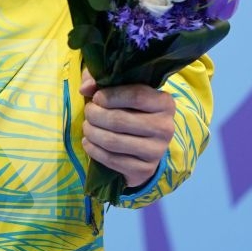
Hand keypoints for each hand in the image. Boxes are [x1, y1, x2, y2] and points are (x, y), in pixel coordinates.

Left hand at [80, 70, 174, 190]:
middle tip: (88, 112)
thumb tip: (86, 88)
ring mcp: (156, 151)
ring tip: (87, 126)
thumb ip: (102, 80)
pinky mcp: (145, 170)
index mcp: (164, 103)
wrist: (143, 147)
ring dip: (91, 132)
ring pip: (113, 141)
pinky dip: (93, 150)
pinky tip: (88, 142)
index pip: (136, 96)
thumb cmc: (130, 110)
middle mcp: (165, 127)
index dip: (110, 96)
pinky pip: (111, 160)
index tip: (96, 98)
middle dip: (95, 115)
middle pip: (119, 120)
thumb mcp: (121, 90)